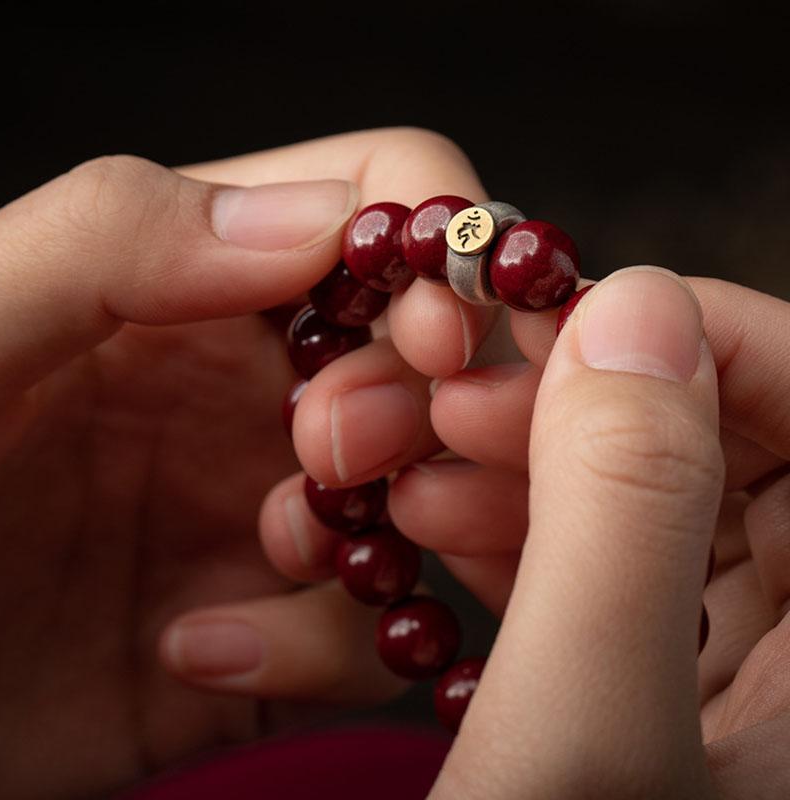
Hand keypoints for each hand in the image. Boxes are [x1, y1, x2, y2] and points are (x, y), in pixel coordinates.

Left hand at [0, 128, 490, 799]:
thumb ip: (114, 235)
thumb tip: (320, 220)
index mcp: (201, 279)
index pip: (383, 207)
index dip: (435, 257)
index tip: (430, 337)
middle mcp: (261, 386)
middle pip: (438, 361)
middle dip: (412, 407)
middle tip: (325, 452)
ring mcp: (278, 508)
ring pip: (438, 500)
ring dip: (391, 532)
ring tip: (271, 552)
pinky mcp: (277, 629)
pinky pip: (372, 634)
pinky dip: (317, 651)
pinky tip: (191, 651)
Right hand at [269, 264, 789, 795]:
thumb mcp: (584, 734)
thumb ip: (622, 508)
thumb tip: (628, 308)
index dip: (686, 334)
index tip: (548, 323)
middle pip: (702, 429)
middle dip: (560, 394)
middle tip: (443, 394)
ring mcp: (714, 643)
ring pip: (622, 476)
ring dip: (503, 451)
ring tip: (401, 461)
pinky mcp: (633, 659)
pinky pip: (576, 539)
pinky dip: (494, 513)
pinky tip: (417, 513)